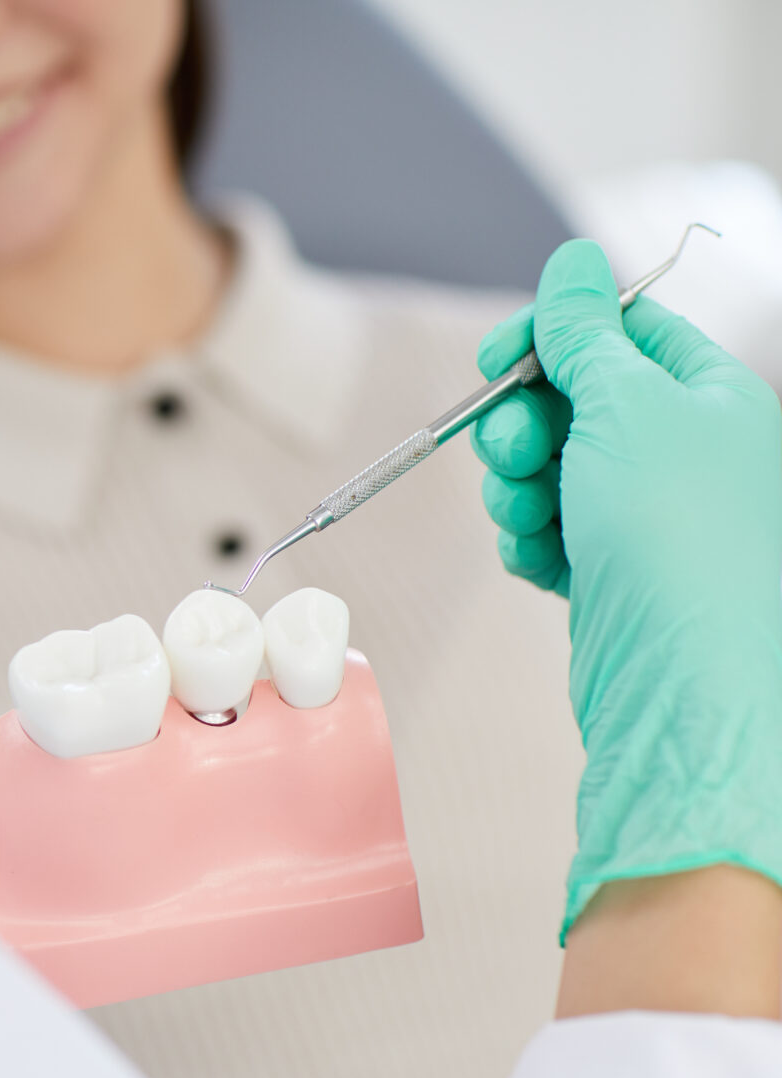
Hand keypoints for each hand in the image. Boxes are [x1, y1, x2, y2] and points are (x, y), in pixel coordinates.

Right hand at [472, 240, 781, 935]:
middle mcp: (688, 453)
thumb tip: (572, 259)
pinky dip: (529, 537)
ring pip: (549, 468)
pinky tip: (541, 558)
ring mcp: (649, 518)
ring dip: (519, 484)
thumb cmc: (681, 539)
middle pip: (575, 400)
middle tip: (516, 451)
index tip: (500, 357)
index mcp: (715, 398)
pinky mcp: (612, 574)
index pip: (625, 333)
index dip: (554, 337)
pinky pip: (547, 529)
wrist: (686, 680)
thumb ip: (586, 333)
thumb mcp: (628, 404)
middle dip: (524, 421)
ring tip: (531, 516)